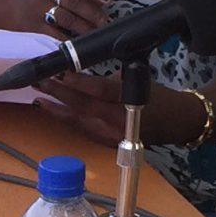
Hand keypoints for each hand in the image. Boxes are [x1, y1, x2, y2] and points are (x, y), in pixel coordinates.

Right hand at [0, 0, 110, 36]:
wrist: (9, 7)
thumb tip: (102, 1)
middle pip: (72, 1)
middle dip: (92, 12)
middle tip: (105, 21)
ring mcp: (39, 9)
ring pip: (65, 18)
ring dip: (83, 27)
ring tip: (94, 33)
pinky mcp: (35, 27)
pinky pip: (55, 35)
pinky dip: (69, 40)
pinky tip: (78, 43)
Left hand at [34, 73, 202, 147]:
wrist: (177, 122)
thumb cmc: (158, 96)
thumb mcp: (135, 79)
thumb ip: (107, 81)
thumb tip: (79, 75)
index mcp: (128, 100)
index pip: (98, 90)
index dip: (76, 83)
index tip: (58, 73)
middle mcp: (118, 120)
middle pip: (82, 107)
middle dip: (57, 94)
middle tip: (38, 82)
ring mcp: (112, 135)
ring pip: (78, 122)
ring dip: (56, 110)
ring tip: (38, 98)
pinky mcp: (108, 143)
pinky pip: (83, 130)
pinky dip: (68, 120)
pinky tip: (54, 112)